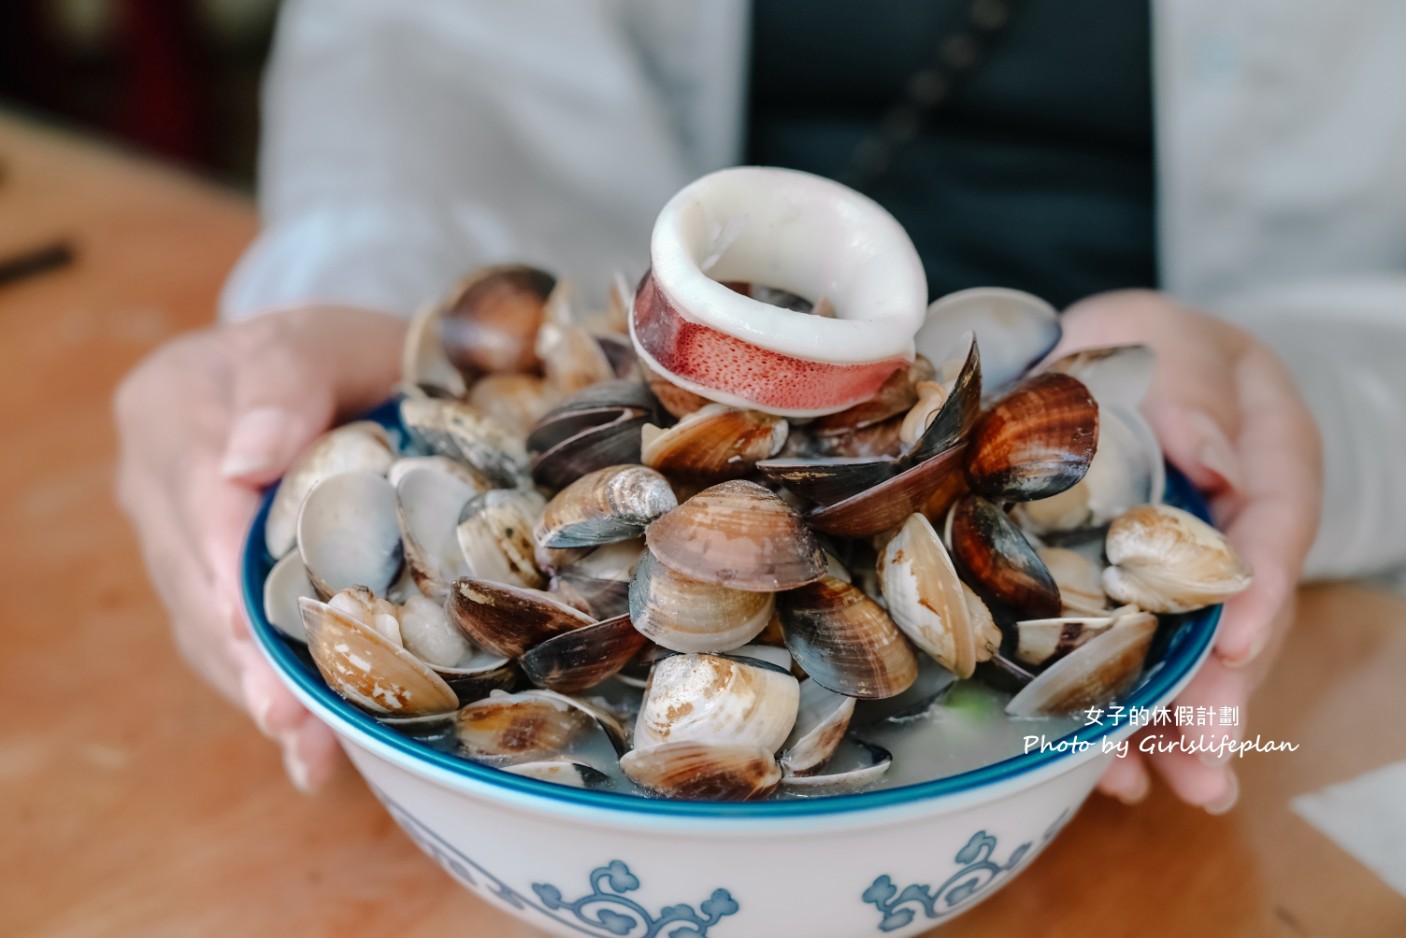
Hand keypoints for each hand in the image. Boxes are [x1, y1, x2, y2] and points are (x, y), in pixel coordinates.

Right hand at [115, 306, 405, 791]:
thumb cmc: (338, 350)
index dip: (221, 561)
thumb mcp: (325, 342)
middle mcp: (155, 483)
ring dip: (256, 690)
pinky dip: (267, 693)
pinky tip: (310, 753)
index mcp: (169, 407)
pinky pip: (226, 644)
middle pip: (193, 575)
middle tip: (287, 716)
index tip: (246, 623)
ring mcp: (176, 539)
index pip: (194, 491)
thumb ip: (287, 384)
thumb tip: (248, 460)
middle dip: (242, 652)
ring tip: (306, 749)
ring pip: (205, 624)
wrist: (336, 369)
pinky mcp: (207, 582)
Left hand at [1053, 290, 1322, 811]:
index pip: (1274, 525)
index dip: (1257, 587)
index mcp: (1267, 459)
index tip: (1235, 640)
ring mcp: (1196, 574)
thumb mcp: (1168, 342)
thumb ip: (1189, 389)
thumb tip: (1209, 454)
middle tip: (1207, 764)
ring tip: (1177, 794)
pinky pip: (1145, 664)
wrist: (1116, 361)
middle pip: (1246, 618)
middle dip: (1224, 693)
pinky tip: (1114, 771)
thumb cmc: (1149, 346)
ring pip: (1200, 659)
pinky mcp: (1141, 600)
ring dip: (1186, 730)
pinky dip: (1132, 718)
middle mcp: (1242, 531)